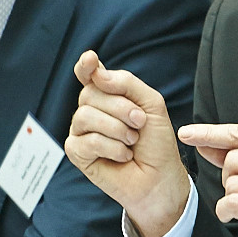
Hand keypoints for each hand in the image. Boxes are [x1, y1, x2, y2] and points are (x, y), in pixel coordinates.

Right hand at [65, 50, 189, 236]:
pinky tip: (123, 156)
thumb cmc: (156, 142)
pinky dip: (112, 148)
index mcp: (107, 95)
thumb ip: (127, 84)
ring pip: (85, 116)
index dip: (86, 66)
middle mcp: (90, 110)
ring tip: (132, 141)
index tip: (91, 60)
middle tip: (140, 123)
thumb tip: (97, 73)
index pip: (88, 74)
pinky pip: (86, 141)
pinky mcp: (77, 152)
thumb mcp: (151, 105)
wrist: (161, 176)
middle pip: (90, 94)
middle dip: (121, 108)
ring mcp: (81, 131)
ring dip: (118, 129)